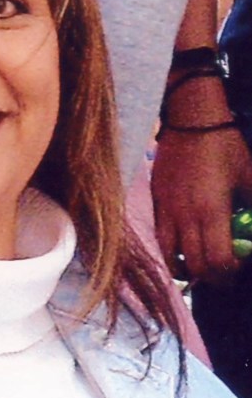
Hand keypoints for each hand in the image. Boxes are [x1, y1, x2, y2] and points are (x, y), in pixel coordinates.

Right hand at [152, 126, 251, 283]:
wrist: (189, 121)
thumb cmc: (224, 146)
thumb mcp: (250, 175)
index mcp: (212, 211)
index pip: (216, 259)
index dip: (228, 272)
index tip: (237, 269)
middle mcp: (185, 216)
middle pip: (193, 264)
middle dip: (209, 276)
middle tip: (221, 274)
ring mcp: (166, 209)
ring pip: (168, 253)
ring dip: (183, 266)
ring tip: (195, 267)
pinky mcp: (155, 200)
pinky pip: (159, 233)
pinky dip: (169, 247)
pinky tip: (180, 246)